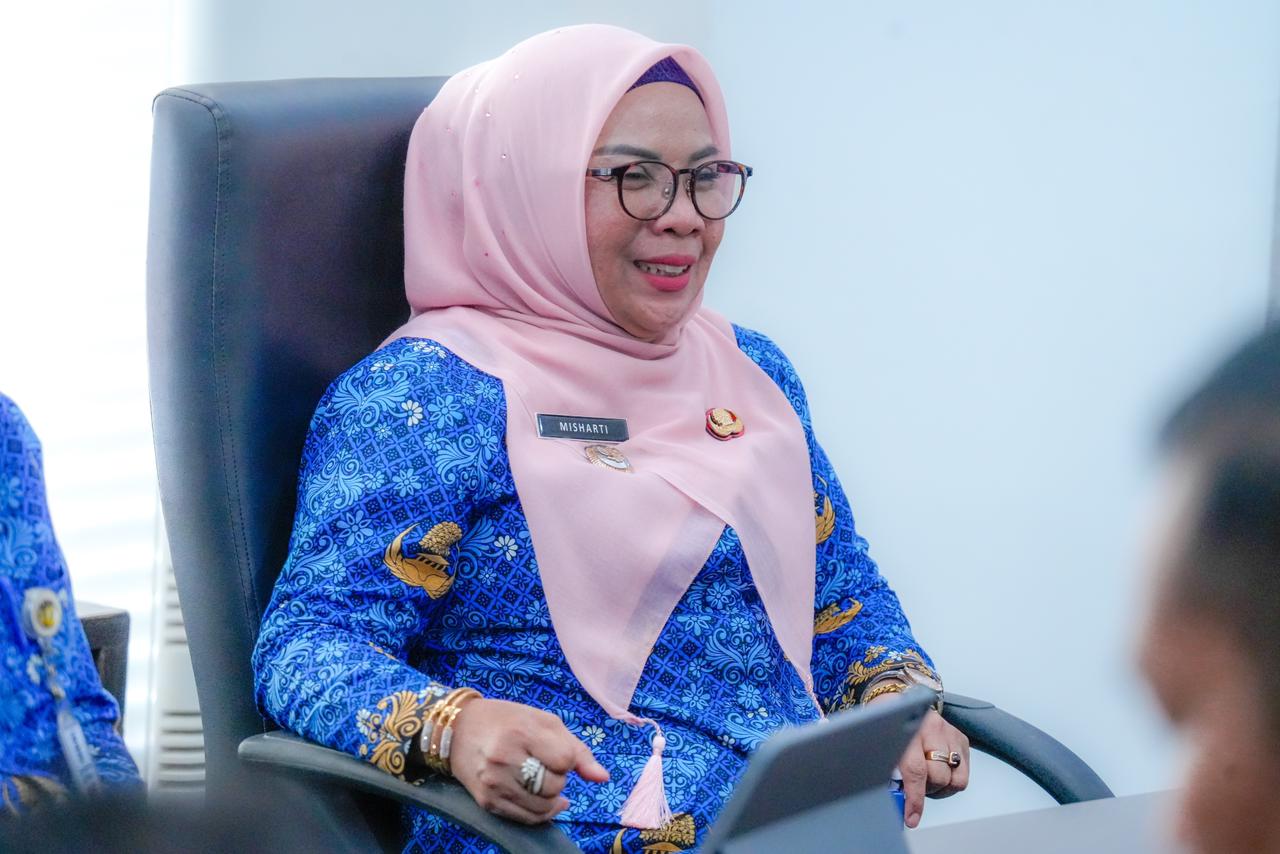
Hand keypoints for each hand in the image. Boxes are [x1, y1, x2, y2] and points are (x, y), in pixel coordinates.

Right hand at [447, 698, 609, 824]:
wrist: (459, 730)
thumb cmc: (508, 721)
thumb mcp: (544, 722)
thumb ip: (576, 750)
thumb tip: (603, 778)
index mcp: (521, 733)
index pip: (565, 761)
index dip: (566, 758)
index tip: (554, 750)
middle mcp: (504, 760)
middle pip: (554, 786)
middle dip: (557, 777)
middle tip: (543, 764)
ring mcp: (494, 784)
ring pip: (544, 806)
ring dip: (550, 796)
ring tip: (538, 779)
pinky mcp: (487, 802)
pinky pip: (527, 819)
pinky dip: (540, 812)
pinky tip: (538, 797)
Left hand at [867, 696, 970, 827]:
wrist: (896, 697)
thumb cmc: (884, 722)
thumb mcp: (879, 743)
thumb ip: (887, 770)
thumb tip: (895, 802)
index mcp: (908, 730)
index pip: (916, 772)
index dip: (914, 800)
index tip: (911, 817)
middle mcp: (932, 729)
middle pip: (939, 777)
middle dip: (926, 790)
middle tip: (914, 787)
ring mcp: (949, 732)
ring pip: (956, 779)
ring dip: (941, 787)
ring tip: (927, 780)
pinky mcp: (961, 738)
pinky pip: (963, 771)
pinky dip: (951, 779)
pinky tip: (937, 772)